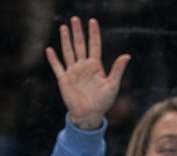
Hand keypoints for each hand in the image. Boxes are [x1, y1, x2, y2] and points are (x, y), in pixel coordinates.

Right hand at [44, 16, 130, 130]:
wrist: (90, 115)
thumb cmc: (104, 102)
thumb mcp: (113, 85)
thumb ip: (117, 70)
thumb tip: (127, 55)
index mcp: (95, 66)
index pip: (94, 46)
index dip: (93, 34)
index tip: (92, 21)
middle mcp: (83, 67)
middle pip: (80, 45)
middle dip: (78, 32)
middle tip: (75, 19)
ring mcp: (73, 72)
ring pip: (68, 52)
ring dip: (66, 40)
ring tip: (64, 27)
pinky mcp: (64, 80)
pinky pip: (57, 67)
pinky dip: (53, 59)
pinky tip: (49, 50)